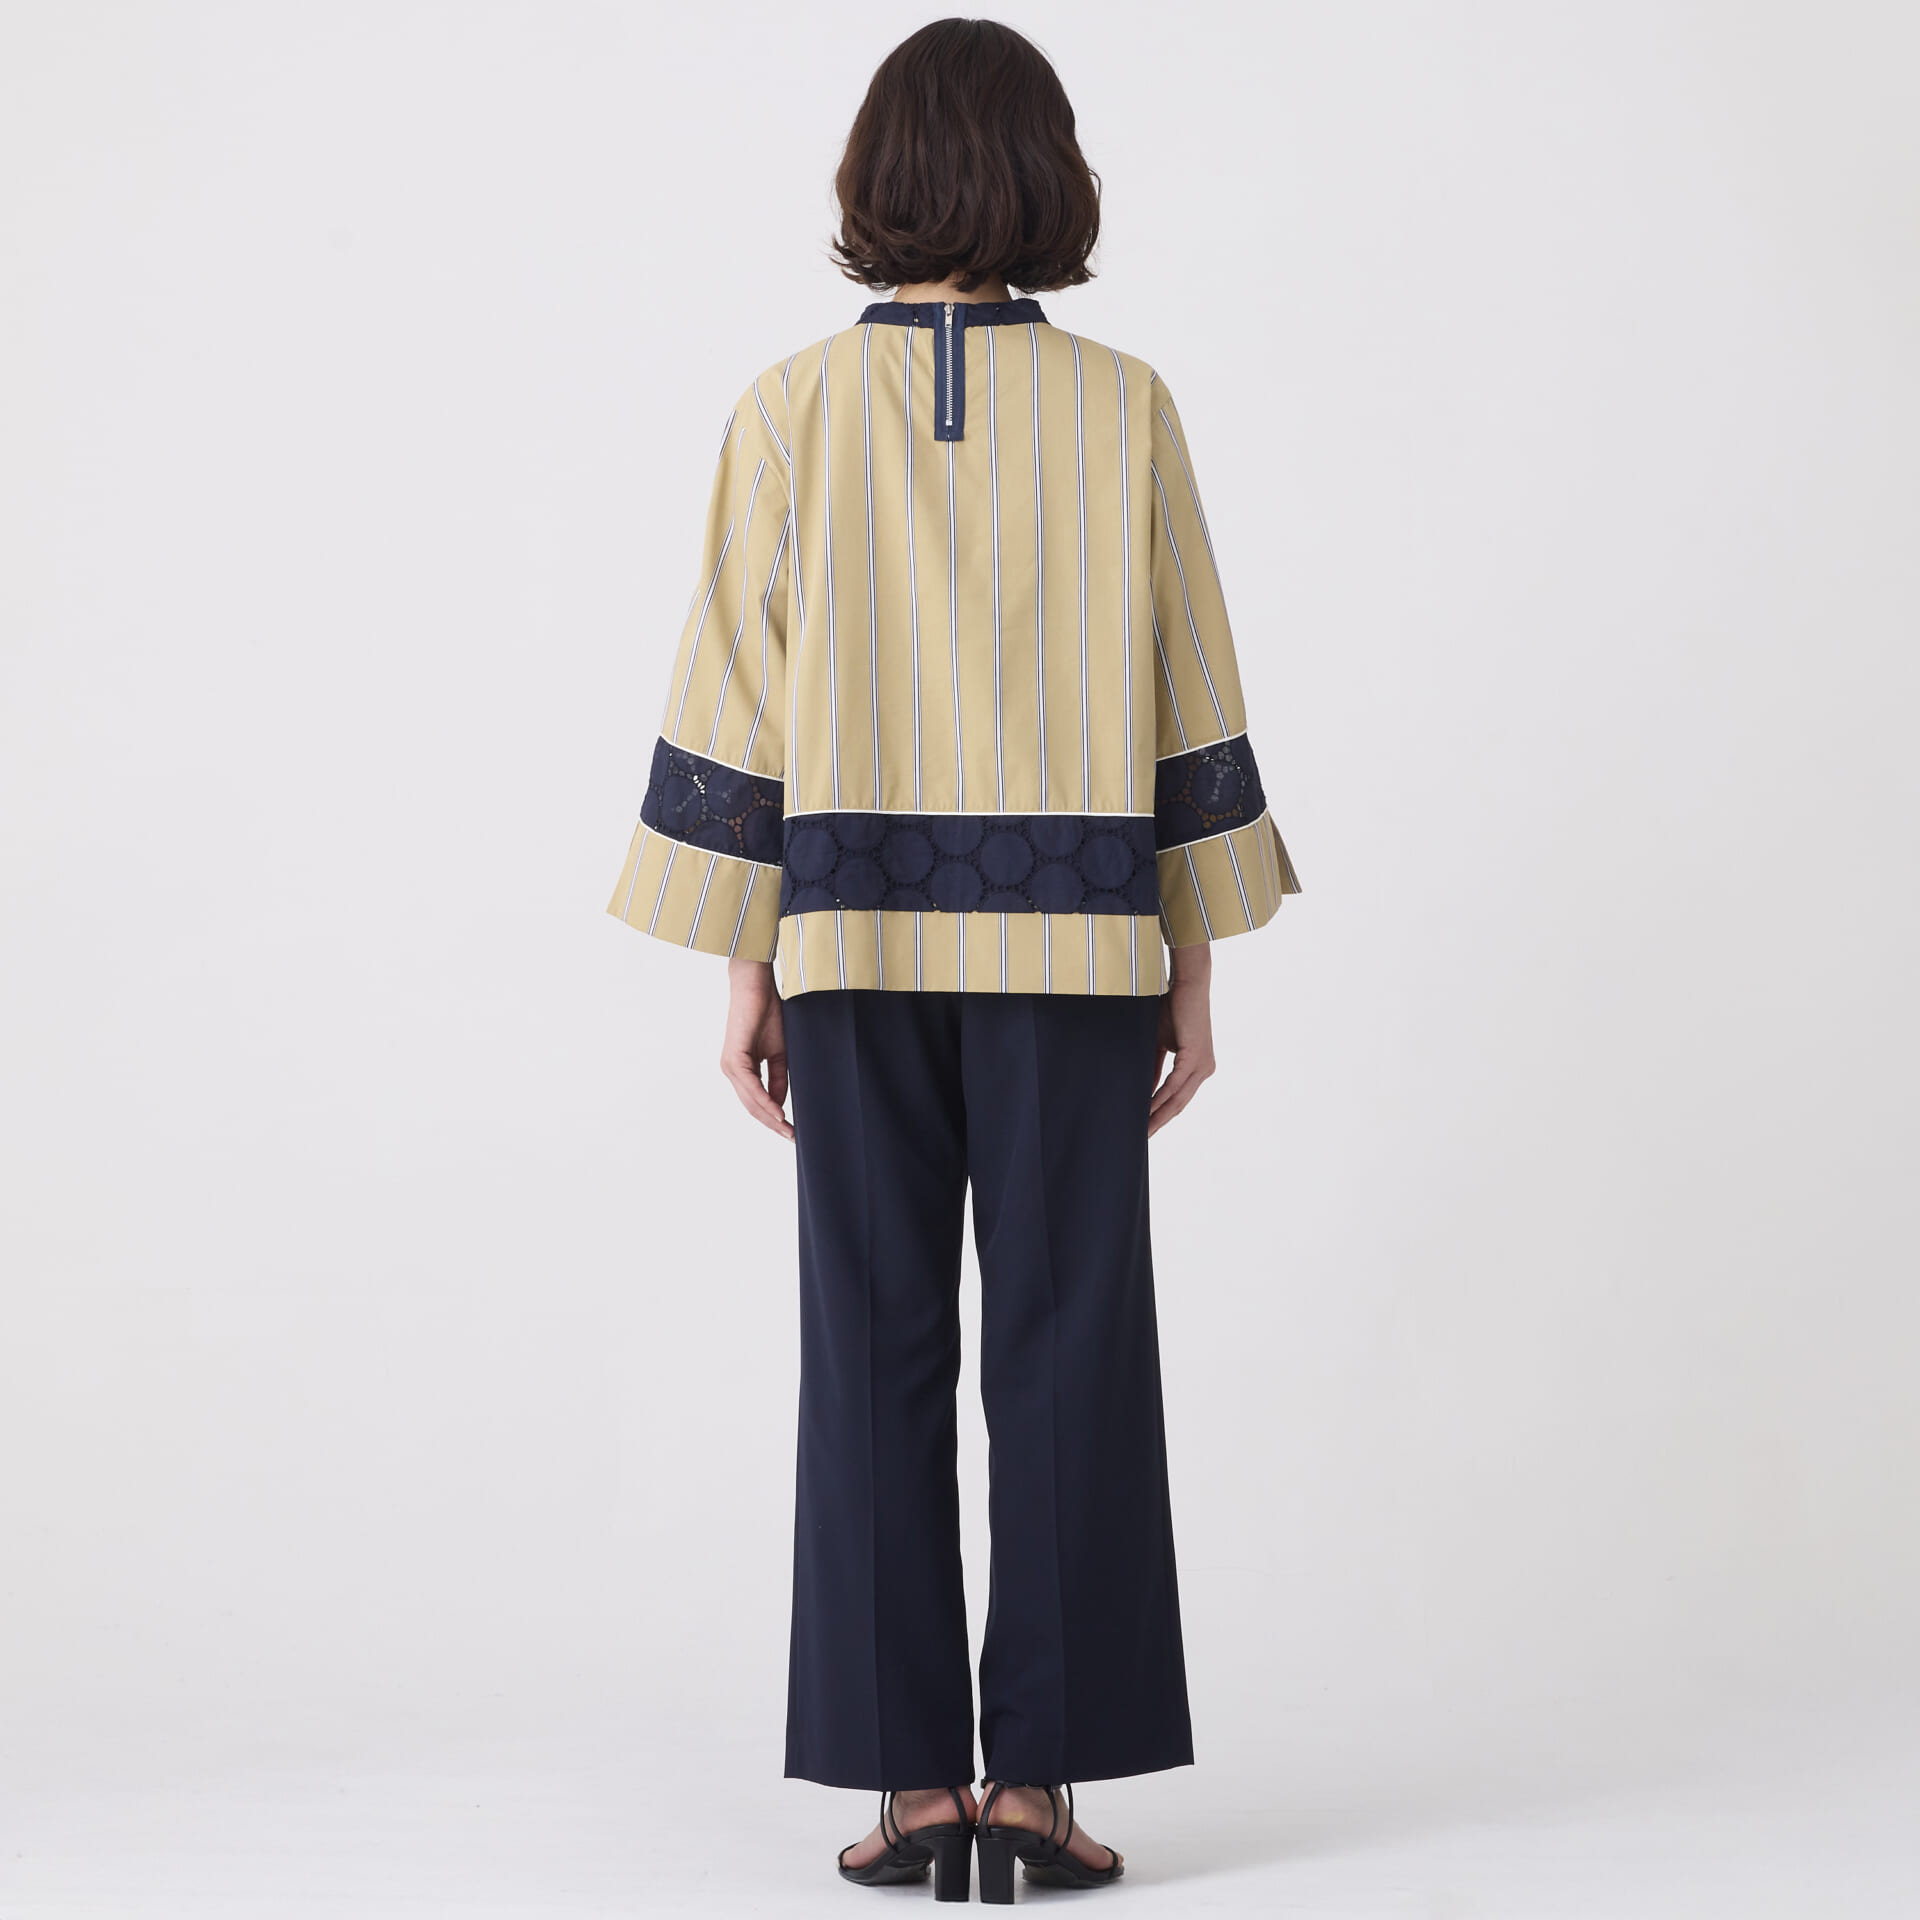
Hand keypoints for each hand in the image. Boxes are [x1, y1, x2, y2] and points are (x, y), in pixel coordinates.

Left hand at [720, 958, 791, 1139]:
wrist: (757, 988)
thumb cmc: (769, 1014)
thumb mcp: (780, 1054)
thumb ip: (779, 1079)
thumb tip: (781, 1104)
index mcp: (741, 1070)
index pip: (757, 1102)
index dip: (774, 1119)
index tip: (792, 1131)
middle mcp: (732, 1071)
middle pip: (752, 1107)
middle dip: (773, 1124)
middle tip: (792, 1137)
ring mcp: (730, 1066)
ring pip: (750, 1101)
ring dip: (770, 1118)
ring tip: (788, 1129)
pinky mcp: (734, 1058)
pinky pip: (751, 1087)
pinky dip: (765, 1100)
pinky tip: (778, 1112)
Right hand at [1150, 942, 1214, 1136]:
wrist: (1187, 985)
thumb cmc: (1172, 1009)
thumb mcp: (1159, 1044)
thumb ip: (1154, 1068)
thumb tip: (1145, 1091)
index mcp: (1197, 1067)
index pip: (1177, 1098)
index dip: (1161, 1114)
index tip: (1145, 1127)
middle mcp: (1204, 1070)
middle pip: (1178, 1105)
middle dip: (1159, 1122)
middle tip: (1141, 1138)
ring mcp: (1202, 1066)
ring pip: (1177, 1099)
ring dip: (1157, 1115)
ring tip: (1141, 1128)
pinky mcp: (1195, 1058)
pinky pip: (1174, 1085)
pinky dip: (1158, 1097)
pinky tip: (1146, 1108)